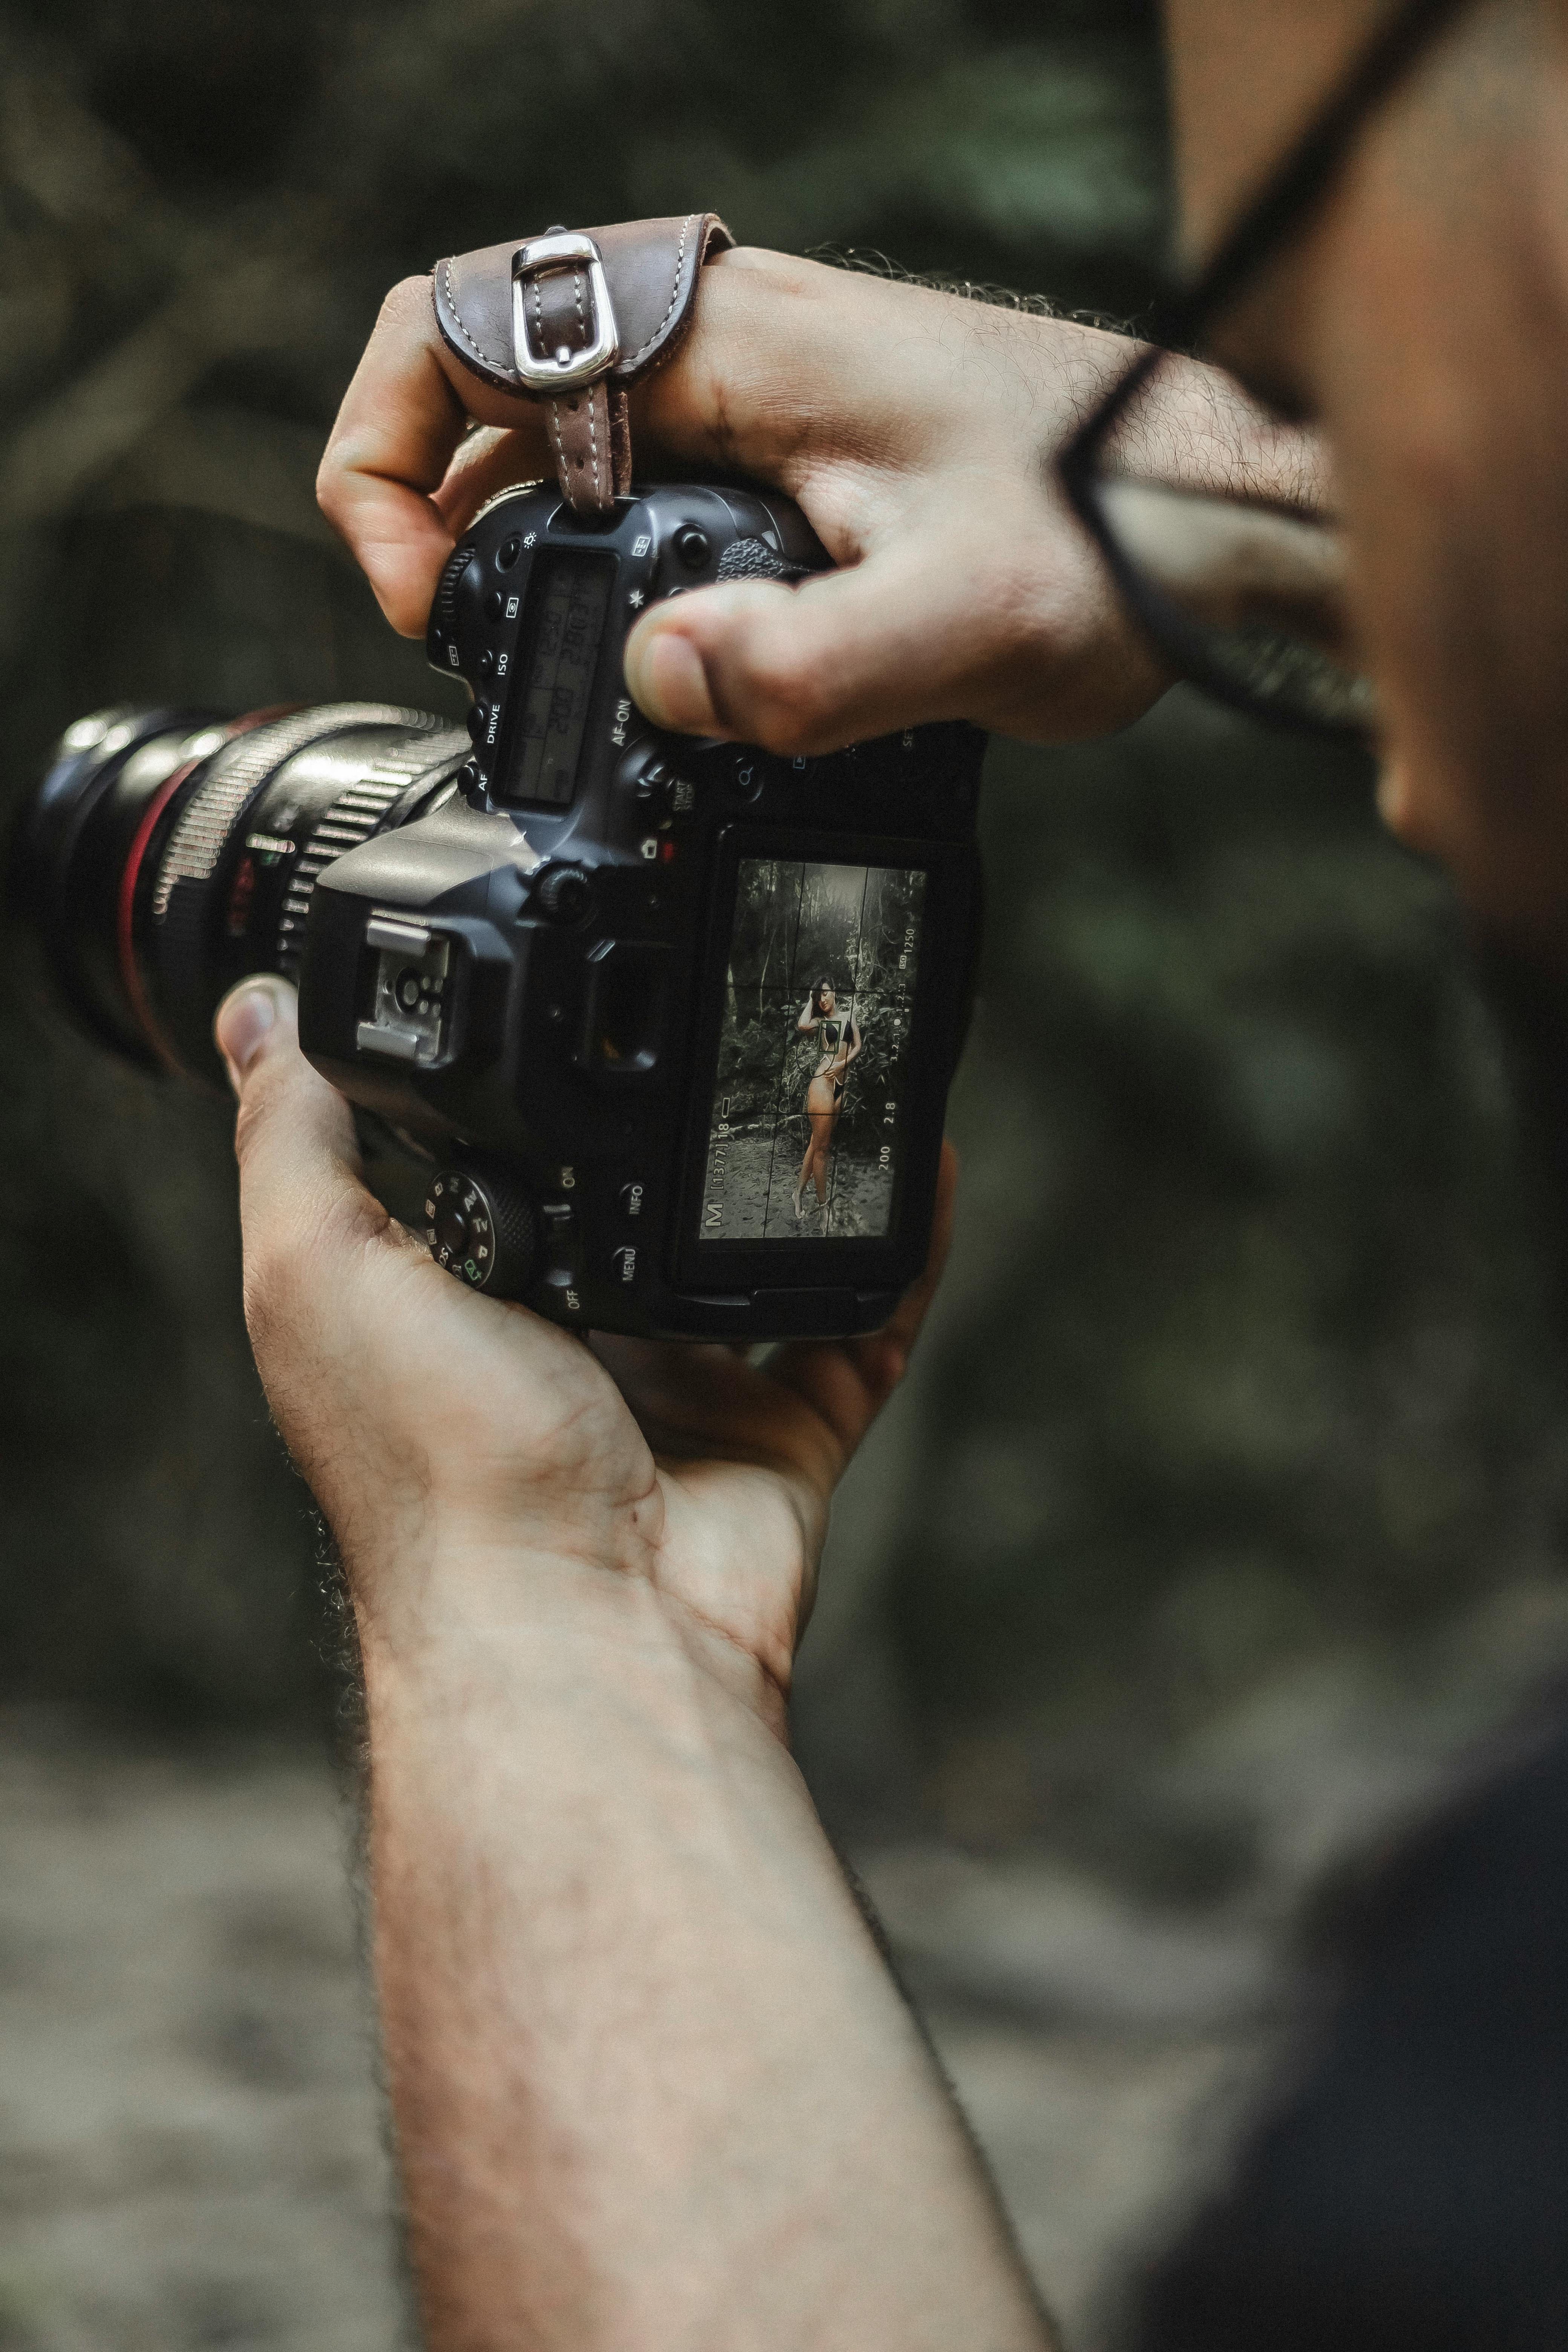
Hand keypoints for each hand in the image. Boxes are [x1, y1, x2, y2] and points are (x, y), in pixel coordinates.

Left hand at [214, 974, 951, 1730]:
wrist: (581, 1618)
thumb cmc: (440, 1469)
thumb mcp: (316, 1269)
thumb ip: (298, 1139)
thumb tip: (255, 1017)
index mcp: (455, 1311)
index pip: (486, 1174)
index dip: (513, 1090)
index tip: (557, 988)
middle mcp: (568, 1351)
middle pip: (629, 1213)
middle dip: (671, 1129)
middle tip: (724, 1015)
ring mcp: (682, 1397)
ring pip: (754, 1261)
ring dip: (795, 1175)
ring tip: (836, 1068)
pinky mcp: (783, 1433)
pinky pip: (862, 1321)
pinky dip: (903, 1247)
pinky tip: (923, 1158)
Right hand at [318, 246, 1185, 748]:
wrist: (1222, 515)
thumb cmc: (1118, 538)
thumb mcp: (967, 627)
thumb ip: (808, 668)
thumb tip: (661, 681)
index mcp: (732, 343)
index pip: (465, 328)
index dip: (389, 454)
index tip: (423, 592)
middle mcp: (733, 340)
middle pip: (490, 376)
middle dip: (430, 499)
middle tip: (457, 639)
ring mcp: (764, 386)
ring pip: (564, 427)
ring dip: (508, 530)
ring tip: (518, 650)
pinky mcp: (799, 439)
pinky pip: (645, 470)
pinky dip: (598, 546)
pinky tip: (632, 635)